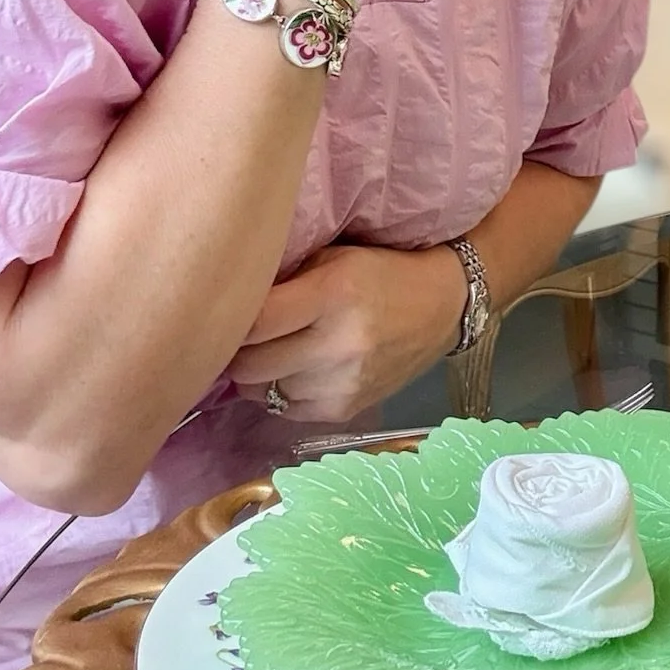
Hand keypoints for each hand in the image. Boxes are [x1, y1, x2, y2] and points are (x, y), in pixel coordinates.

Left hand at [226, 242, 467, 422]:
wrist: (444, 305)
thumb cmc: (380, 270)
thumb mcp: (334, 259)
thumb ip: (285, 281)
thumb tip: (228, 306)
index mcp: (334, 294)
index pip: (255, 321)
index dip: (231, 318)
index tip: (225, 309)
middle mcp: (338, 344)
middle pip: (250, 365)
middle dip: (236, 350)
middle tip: (239, 334)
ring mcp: (343, 384)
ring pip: (263, 392)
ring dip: (258, 373)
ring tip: (270, 348)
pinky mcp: (345, 410)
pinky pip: (286, 409)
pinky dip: (281, 390)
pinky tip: (295, 368)